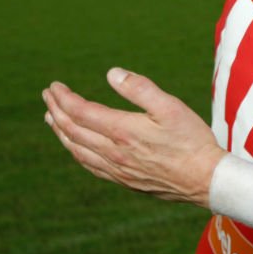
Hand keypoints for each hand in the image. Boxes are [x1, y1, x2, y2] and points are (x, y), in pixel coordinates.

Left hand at [43, 68, 224, 207]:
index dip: (64, 98)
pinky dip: (75, 151)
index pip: (81, 112)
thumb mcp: (170, 107)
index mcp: (123, 131)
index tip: (54, 86)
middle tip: (47, 96)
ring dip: (60, 132)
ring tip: (52, 119)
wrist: (205, 179)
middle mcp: (114, 152)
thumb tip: (112, 73)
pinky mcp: (124, 180)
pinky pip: (89, 165)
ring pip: (77, 150)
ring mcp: (117, 169)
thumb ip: (140, 89)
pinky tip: (76, 147)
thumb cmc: (191, 140)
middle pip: (73, 131)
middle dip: (56, 111)